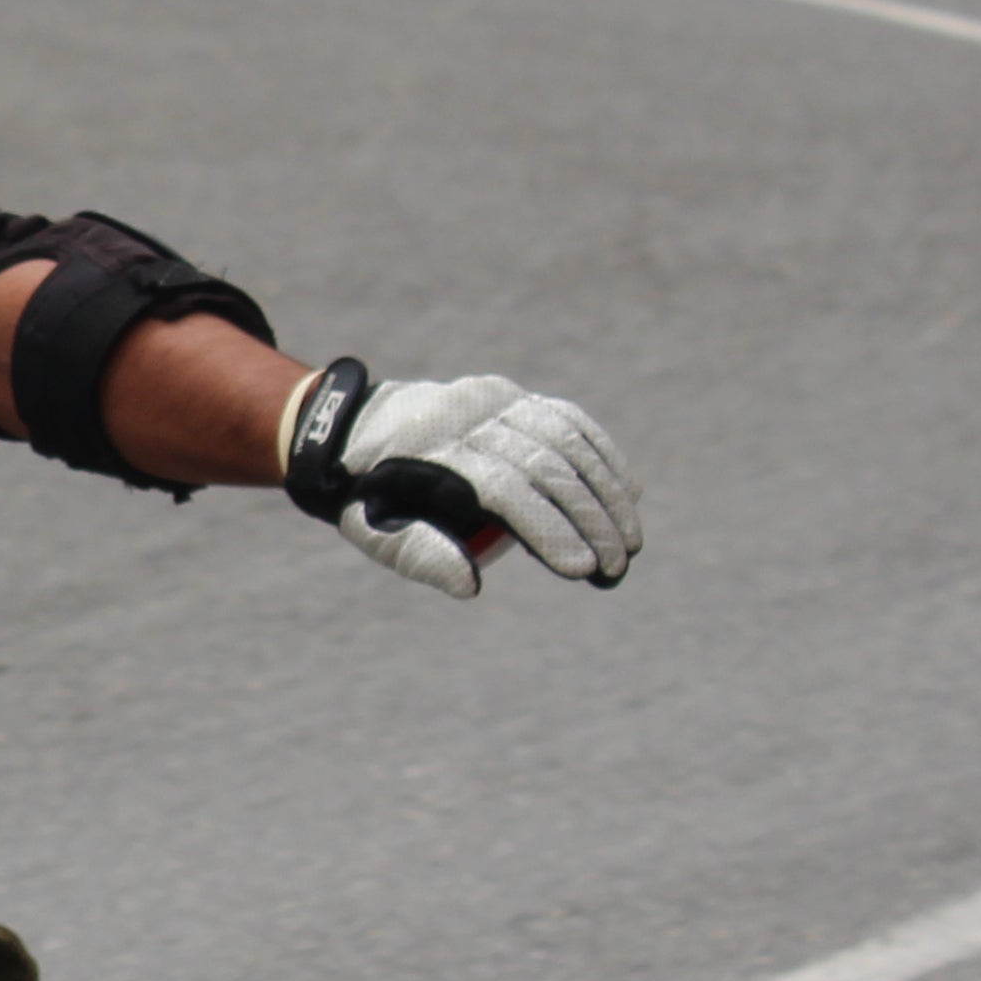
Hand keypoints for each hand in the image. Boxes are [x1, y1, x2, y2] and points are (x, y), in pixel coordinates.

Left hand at [282, 361, 639, 598]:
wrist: (350, 428)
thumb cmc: (365, 493)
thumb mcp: (372, 531)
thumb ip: (421, 556)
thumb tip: (472, 585)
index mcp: (433, 451)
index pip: (505, 488)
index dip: (547, 527)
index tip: (581, 567)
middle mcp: (467, 416)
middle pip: (544, 464)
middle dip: (588, 518)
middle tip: (615, 565)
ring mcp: (491, 400)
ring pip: (565, 439)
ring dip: (606, 491)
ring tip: (629, 540)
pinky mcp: (508, 396)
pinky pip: (567, 419)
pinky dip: (602, 454)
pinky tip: (628, 490)